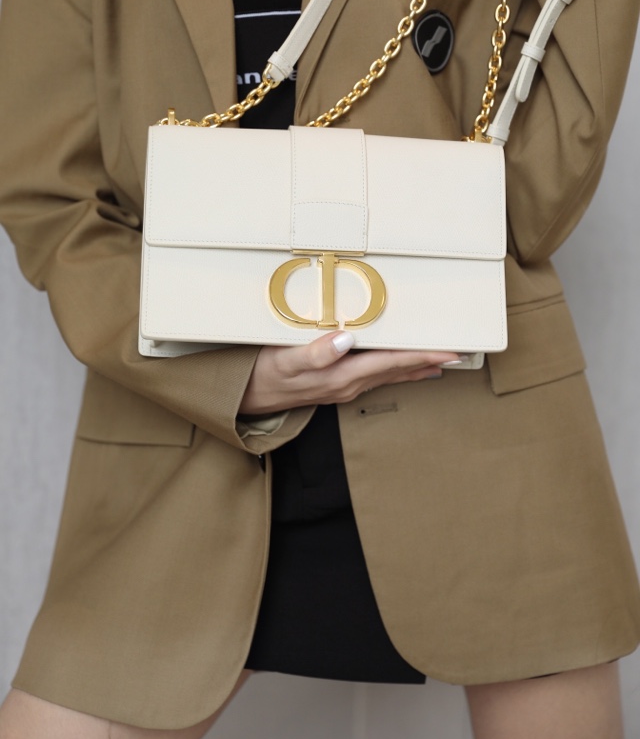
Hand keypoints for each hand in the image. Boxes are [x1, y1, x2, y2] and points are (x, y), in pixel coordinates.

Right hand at [238, 331, 460, 414]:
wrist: (244, 398)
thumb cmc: (261, 374)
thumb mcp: (283, 361)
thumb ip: (314, 353)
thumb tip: (346, 340)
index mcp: (341, 375)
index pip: (391, 363)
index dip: (422, 355)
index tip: (450, 351)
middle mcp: (348, 384)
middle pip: (398, 370)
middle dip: (429, 361)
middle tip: (459, 352)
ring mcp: (343, 387)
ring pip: (389, 375)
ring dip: (416, 367)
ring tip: (442, 360)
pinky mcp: (336, 385)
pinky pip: (375, 377)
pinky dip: (395, 370)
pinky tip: (405, 369)